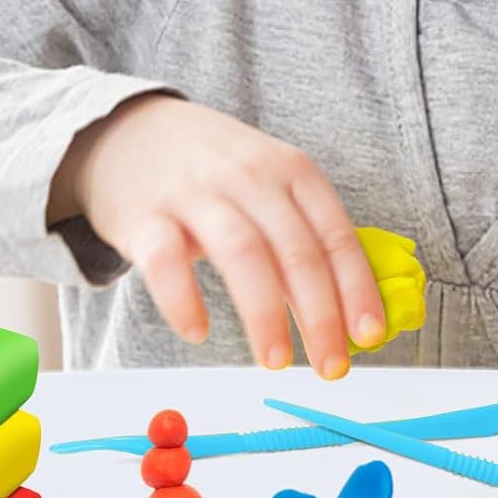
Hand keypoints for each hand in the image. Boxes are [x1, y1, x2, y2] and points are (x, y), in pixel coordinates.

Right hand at [51, 93, 385, 378]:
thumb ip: (304, 236)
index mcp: (291, 170)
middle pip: (296, 250)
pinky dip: (183, 300)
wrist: (128, 130)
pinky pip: (166, 261)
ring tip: (277, 361)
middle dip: (320, 315)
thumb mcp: (269, 180)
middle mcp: (249, 177)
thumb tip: (347, 313)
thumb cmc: (213, 170)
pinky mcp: (144, 215)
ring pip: (242, 253)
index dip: (356, 288)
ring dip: (265, 313)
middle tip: (331, 367)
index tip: (369, 336)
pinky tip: (198, 332)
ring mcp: (195, 193)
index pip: (334, 234)